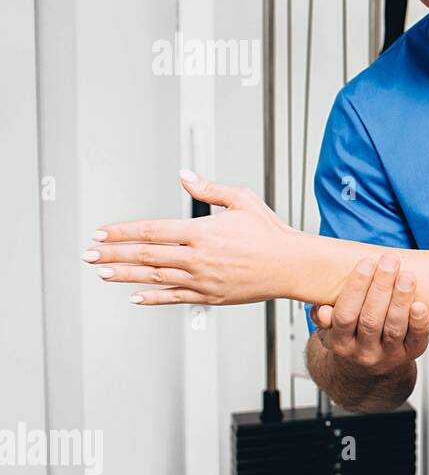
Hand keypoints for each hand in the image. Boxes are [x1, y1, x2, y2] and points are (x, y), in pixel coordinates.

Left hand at [82, 170, 300, 305]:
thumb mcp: (242, 200)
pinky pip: (175, 298)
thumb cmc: (271, 233)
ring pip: (154, 277)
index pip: (152, 231)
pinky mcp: (211, 296)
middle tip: (89, 255)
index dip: (123, 232)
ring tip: (102, 273)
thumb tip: (185, 176)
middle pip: (146, 255)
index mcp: (203, 231)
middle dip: (113, 254)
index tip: (102, 233)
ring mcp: (203, 279)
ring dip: (125, 275)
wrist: (293, 266)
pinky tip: (134, 296)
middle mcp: (199, 257)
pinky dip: (152, 297)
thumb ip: (209, 189)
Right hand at [311, 253, 428, 372]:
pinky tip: (421, 304)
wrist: (369, 367)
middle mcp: (363, 352)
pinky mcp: (410, 355)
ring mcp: (388, 356)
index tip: (367, 262)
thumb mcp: (330, 327)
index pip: (345, 315)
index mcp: (339, 342)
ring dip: (401, 300)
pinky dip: (419, 322)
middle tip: (389, 261)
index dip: (356, 288)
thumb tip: (323, 310)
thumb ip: (323, 316)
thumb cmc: (351, 333)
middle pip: (371, 320)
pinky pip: (416, 340)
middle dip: (381, 287)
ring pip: (394, 328)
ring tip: (407, 276)